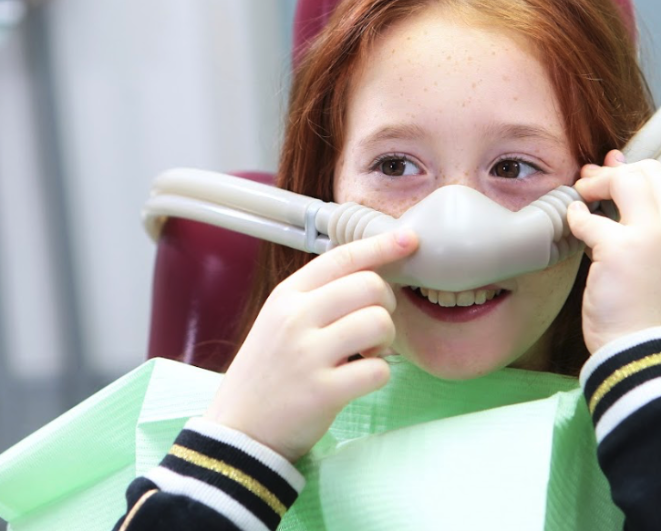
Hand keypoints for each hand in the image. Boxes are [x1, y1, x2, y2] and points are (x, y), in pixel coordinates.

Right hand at [204, 229, 418, 461]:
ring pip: (379, 322)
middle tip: (373, 327)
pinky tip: (360, 379)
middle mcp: (295, 318)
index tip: (410, 240)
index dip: (382, 246)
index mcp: (286, 295)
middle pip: (370, 286)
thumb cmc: (269, 372)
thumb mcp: (280, 321)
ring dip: (385, 340)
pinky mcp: (323, 391)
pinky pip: (379, 369)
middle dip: (386, 304)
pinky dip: (379, 374)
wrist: (238, 432)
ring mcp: (308, 354)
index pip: (342, 257)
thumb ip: (319, 297)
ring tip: (367, 354)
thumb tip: (374, 275)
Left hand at [566, 152, 660, 352]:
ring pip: (626, 181)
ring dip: (596, 183)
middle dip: (614, 171)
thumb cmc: (644, 318)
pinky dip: (576, 216)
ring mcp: (651, 237)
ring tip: (579, 196)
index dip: (632, 171)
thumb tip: (618, 195)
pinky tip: (572, 222)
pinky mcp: (620, 250)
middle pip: (648, 172)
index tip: (608, 172)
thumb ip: (642, 232)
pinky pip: (590, 218)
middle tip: (589, 182)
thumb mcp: (657, 268)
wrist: (645, 355)